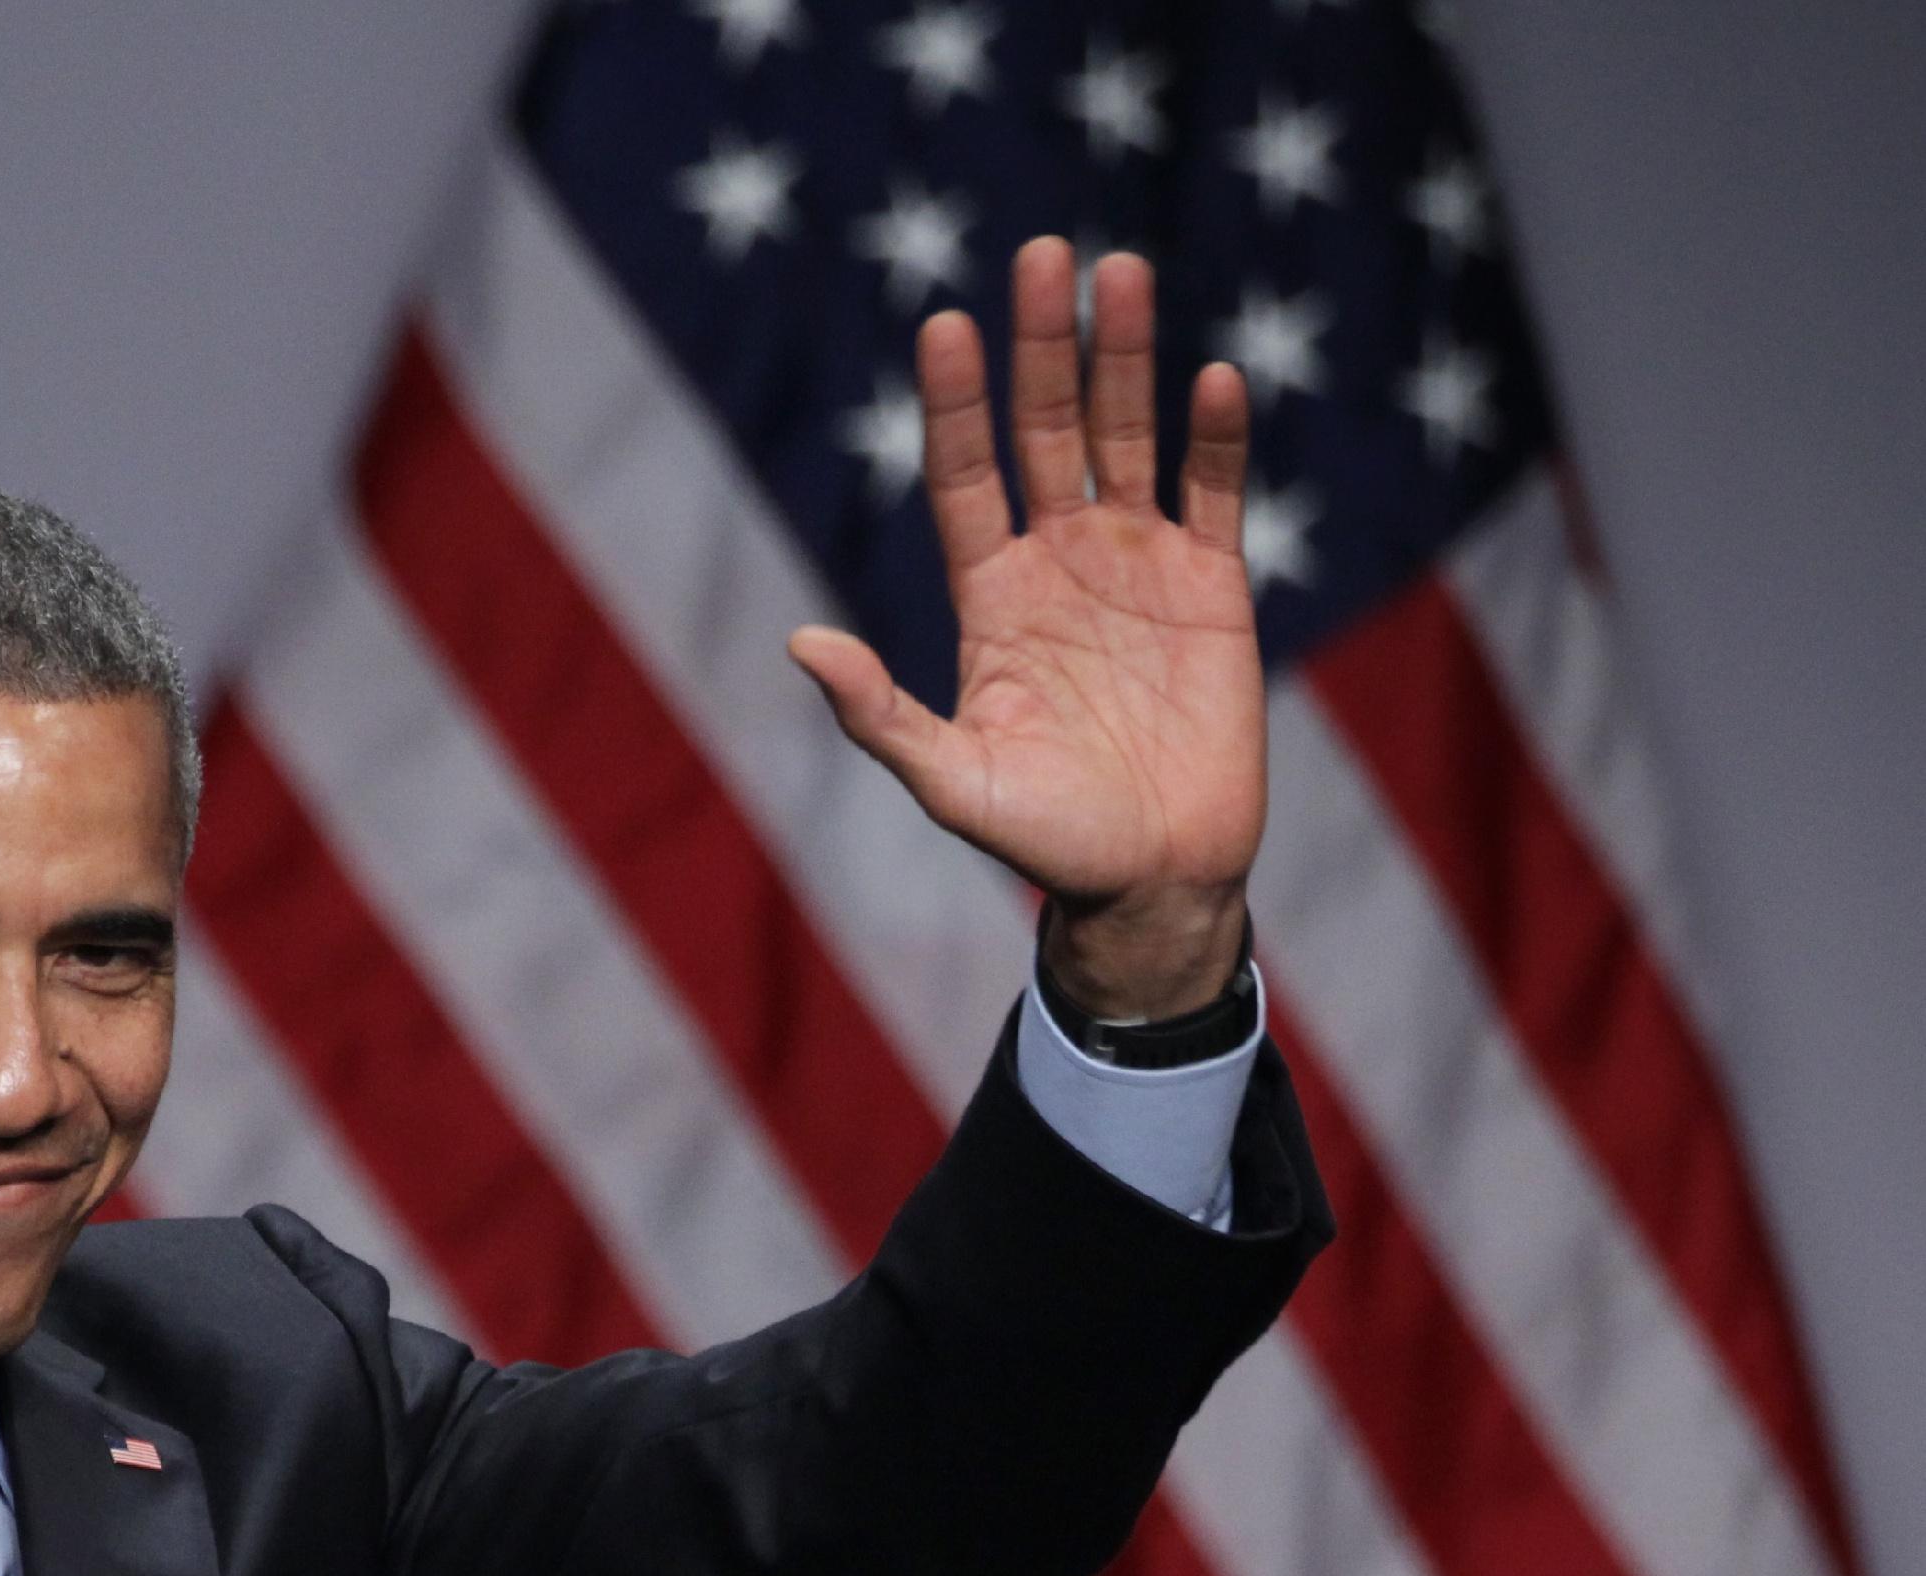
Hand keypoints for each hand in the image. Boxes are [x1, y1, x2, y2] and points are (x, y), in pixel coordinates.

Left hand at [787, 238, 1261, 1020]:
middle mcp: (1060, 562)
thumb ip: (879, 715)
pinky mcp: (1215, 587)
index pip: (966, 475)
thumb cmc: (1043, 839)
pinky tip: (1209, 380)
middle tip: (1041, 254)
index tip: (942, 324)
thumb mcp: (950, 780)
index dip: (957, 404)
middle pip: (1046, 431)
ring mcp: (1139, 566)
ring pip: (1129, 437)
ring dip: (1126, 358)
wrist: (1150, 880)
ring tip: (1122, 272)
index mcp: (991, 596)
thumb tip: (802, 643)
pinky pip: (1215, 495)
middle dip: (1042, 346)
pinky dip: (1215, 439)